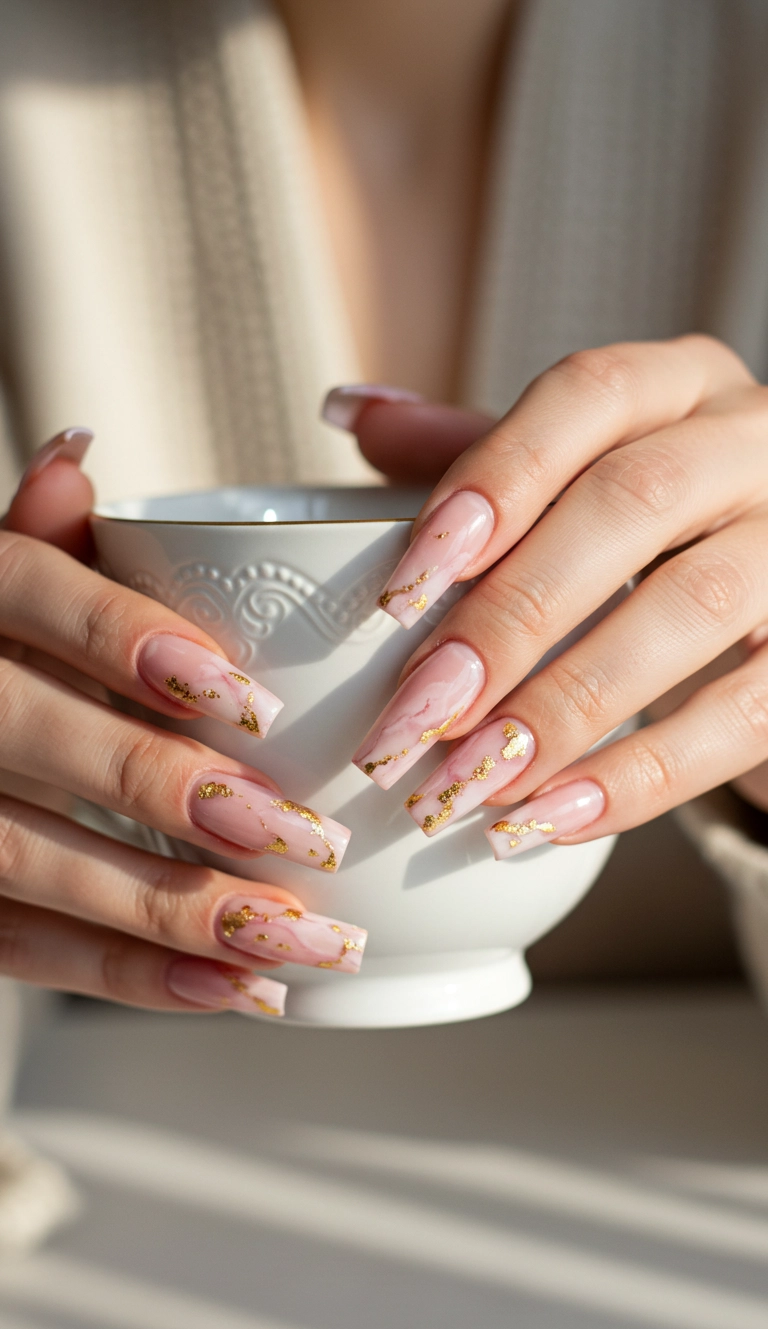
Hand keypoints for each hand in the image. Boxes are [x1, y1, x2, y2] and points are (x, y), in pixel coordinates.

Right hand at [0, 432, 364, 1013]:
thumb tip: (80, 454)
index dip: (126, 638)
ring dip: (171, 909)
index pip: (25, 593)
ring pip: (25, 858)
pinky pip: (22, 951)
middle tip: (305, 835)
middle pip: (28, 732)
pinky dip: (133, 977)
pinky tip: (236, 992)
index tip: (247, 697)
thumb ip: (30, 540)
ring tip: (301, 937)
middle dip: (167, 788)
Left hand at [325, 337, 767, 855]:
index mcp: (676, 384)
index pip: (586, 397)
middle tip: (417, 713)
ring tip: (470, 782)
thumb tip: (351, 412)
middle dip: (510, 616)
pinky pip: (748, 712)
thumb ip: (470, 449)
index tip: (403, 589)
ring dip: (567, 704)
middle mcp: (749, 442)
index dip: (493, 484)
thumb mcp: (572, 475)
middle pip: (631, 504)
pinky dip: (645, 775)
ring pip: (695, 605)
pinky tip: (552, 819)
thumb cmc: (650, 529)